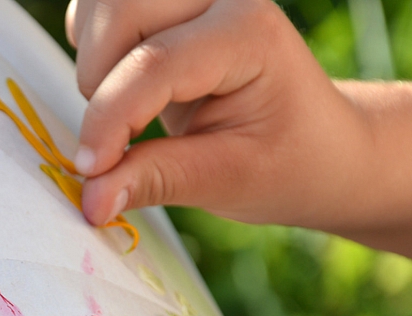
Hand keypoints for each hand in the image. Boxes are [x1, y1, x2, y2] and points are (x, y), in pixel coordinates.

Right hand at [65, 0, 371, 232]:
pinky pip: (104, 9)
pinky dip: (96, 47)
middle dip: (98, 79)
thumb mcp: (229, 181)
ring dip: (94, 60)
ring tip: (127, 110)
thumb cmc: (289, 162)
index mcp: (249, 34)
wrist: (321, 146)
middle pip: (120, 9)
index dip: (109, 120)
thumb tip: (91, 199)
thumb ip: (156, 181)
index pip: (155, 65)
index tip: (90, 171)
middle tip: (116, 138)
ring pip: (104, 3)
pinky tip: (129, 86)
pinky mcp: (172, 7)